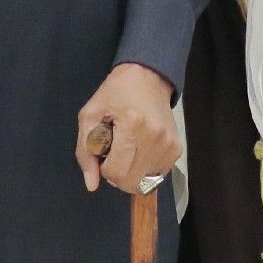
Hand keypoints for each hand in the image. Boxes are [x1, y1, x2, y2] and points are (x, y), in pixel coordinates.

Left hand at [75, 62, 179, 193]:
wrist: (147, 78)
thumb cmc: (115, 94)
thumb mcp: (89, 116)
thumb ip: (85, 152)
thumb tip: (92, 184)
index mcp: (132, 125)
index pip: (116, 172)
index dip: (104, 168)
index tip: (105, 153)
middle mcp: (155, 136)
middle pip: (132, 181)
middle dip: (118, 174)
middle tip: (115, 154)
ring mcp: (169, 144)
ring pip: (146, 181)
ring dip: (133, 171)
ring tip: (130, 148)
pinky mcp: (177, 148)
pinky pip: (158, 174)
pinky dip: (146, 168)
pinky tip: (141, 150)